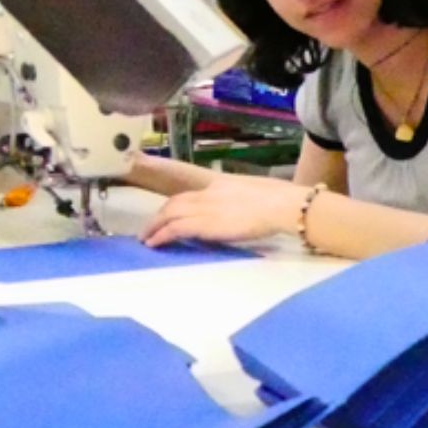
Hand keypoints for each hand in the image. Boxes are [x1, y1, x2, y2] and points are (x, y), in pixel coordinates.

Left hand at [139, 174, 305, 247]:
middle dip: (160, 214)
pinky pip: (174, 229)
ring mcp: (204, 208)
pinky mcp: (203, 224)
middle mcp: (208, 193)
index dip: (175, 195)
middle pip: (174, 202)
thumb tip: (245, 208)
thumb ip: (245, 198)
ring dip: (154, 226)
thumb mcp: (258, 192)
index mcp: (221, 183)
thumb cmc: (279, 200)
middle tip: (152, 226)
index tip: (167, 203)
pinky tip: (154, 244)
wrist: (280, 205)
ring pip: (168, 214)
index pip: (191, 188)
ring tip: (146, 238)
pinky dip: (160, 236)